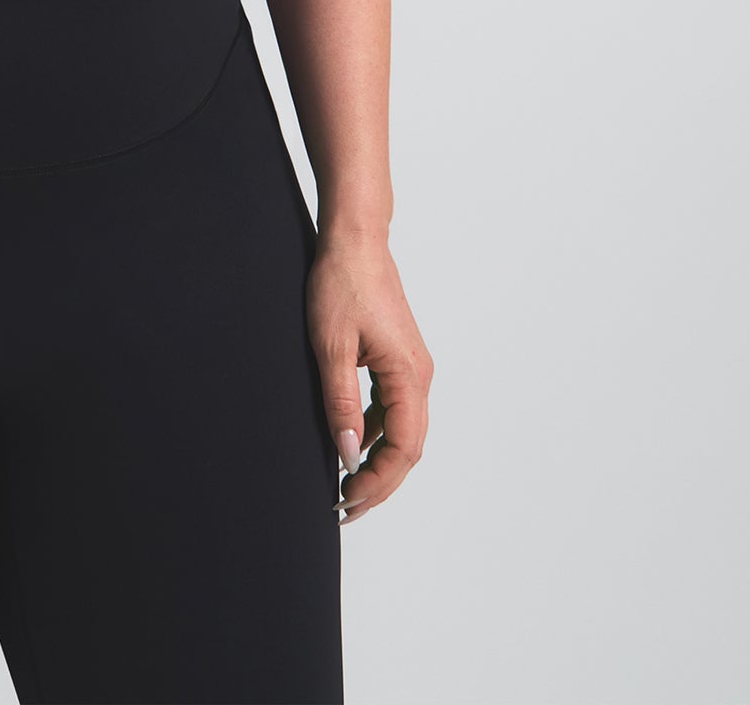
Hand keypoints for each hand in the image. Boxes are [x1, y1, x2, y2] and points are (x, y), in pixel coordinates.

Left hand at [306, 225, 431, 522]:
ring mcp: (411, 368)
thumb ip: (339, 402)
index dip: (378, 482)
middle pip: (408, 447)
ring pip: (403, 431)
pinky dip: (376, 434)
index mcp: (409, 375)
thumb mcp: (330, 346)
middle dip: (380, 483)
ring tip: (346, 486)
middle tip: (345, 508)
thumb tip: (347, 454)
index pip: (403, 448)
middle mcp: (419, 375)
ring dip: (378, 461)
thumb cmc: (341, 284)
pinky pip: (393, 410)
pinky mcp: (399, 360)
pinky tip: (350, 445)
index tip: (347, 501)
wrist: (354, 240)